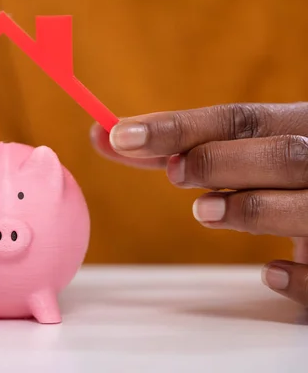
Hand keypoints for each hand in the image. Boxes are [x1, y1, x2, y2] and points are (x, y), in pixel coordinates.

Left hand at [90, 102, 307, 305]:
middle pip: (281, 153)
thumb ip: (176, 150)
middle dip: (218, 162)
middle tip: (172, 174)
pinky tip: (269, 273)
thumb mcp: (239, 156)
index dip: (178, 126)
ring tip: (204, 212)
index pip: (237, 119)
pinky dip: (299, 276)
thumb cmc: (276, 180)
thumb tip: (105, 136)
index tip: (121, 135)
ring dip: (251, 208)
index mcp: (298, 127)